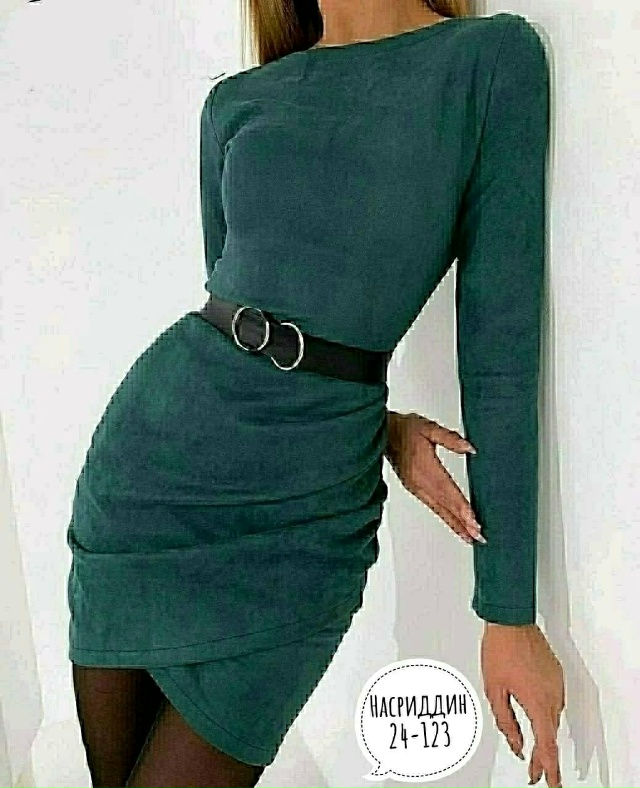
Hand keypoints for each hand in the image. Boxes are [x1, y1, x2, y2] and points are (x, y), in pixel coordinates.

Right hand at [383, 410, 485, 544]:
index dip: (461, 507)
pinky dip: (445, 518)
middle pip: (444, 505)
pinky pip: (432, 507)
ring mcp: (415, 487)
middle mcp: (419, 481)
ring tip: (470, 537)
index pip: (447, 490)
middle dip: (462, 522)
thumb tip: (470, 448)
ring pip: (439, 510)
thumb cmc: (403, 428)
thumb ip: (450, 438)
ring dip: (455, 524)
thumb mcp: (428, 427)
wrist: (381, 434)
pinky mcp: (413, 489)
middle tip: (478, 536)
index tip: (473, 521)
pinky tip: (454, 525)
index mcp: (423, 466)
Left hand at [481, 622, 564, 786]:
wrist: (510, 620)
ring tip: (533, 751)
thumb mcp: (494, 690)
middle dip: (542, 756)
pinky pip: (552, 700)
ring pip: (552, 717)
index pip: (546, 745)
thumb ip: (506, 721)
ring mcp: (555, 683)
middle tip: (534, 771)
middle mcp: (551, 695)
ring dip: (543, 734)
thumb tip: (515, 742)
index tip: (549, 782)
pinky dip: (545, 714)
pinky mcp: (554, 674)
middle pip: (550, 733)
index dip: (548, 767)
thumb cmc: (500, 649)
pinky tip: (535, 717)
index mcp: (537, 702)